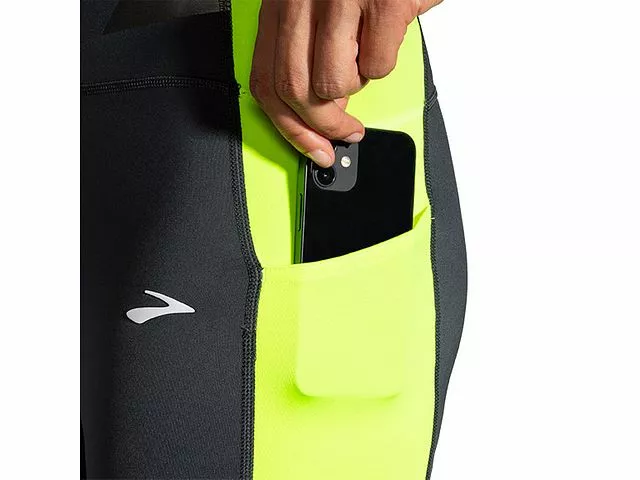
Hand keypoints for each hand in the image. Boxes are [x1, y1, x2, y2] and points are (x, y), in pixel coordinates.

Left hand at [249, 0, 441, 165]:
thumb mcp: (316, 3)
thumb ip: (306, 50)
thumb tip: (317, 108)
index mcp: (281, 1)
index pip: (265, 79)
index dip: (286, 125)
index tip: (309, 145)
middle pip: (294, 90)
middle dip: (322, 124)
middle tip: (344, 131)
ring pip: (334, 84)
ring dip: (355, 86)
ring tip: (365, 58)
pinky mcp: (384, 2)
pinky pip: (378, 66)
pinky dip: (384, 63)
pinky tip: (386, 36)